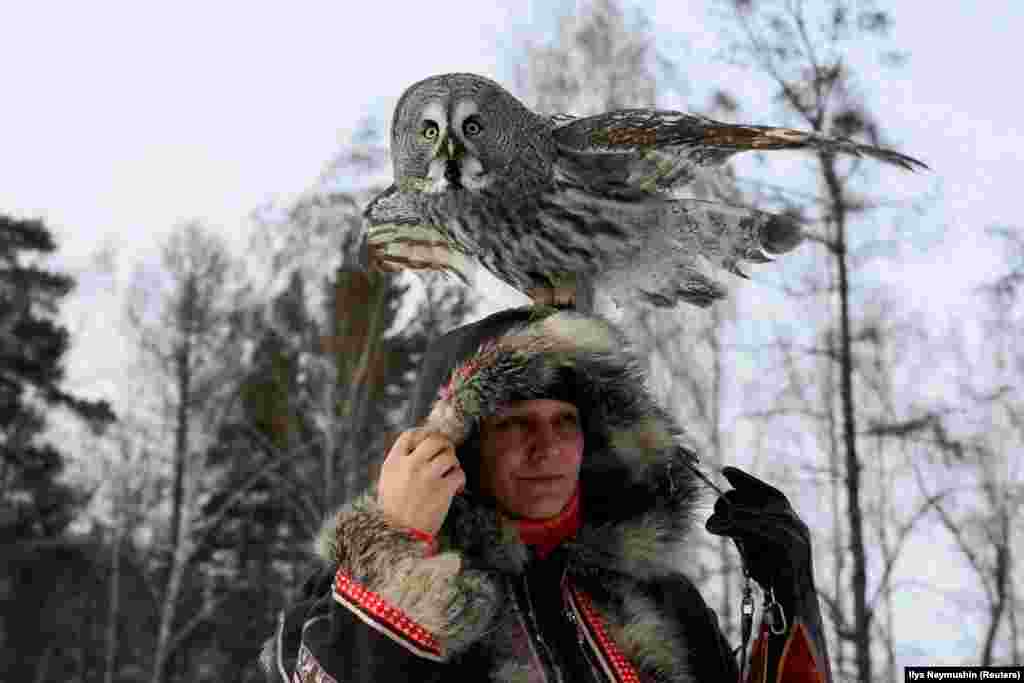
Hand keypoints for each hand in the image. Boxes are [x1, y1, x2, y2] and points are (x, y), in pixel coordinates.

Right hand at [377, 429, 465, 535]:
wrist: (399, 536)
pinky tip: (456, 488)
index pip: (410, 435)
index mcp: (393, 463)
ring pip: (449, 455)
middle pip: (434, 439)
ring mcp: (426, 476)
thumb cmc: (393, 512)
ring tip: (450, 474)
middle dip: (444, 444)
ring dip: (453, 463)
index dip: (423, 434)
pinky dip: (460, 480)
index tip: (430, 442)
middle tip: (447, 454)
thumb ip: (401, 465)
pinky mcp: (442, 490)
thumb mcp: (387, 483)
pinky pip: (459, 474)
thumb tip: (420, 449)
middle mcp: (410, 465)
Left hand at [705, 466, 811, 593]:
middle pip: (769, 499)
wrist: (793, 608)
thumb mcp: (751, 547)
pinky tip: (728, 525)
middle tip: (716, 504)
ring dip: (738, 514)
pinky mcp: (796, 550)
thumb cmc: (771, 577)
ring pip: (768, 514)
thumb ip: (739, 528)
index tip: (726, 470)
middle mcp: (796, 525)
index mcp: (787, 521)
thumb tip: (718, 515)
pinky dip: (747, 526)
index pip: (768, 493)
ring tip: (714, 521)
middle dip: (740, 496)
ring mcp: (799, 536)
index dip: (747, 480)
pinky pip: (771, 531)